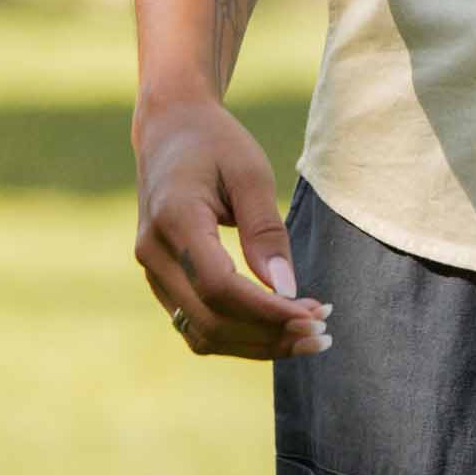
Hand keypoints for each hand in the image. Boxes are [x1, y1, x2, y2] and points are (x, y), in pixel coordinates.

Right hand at [132, 95, 332, 358]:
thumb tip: (287, 288)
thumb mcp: (250, 171)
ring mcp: (151, 271)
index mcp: (174, 219)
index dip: (266, 310)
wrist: (170, 129)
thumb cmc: (216, 143)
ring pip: (201, 333)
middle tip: (324, 333)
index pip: (218, 285)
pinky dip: (238, 334)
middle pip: (210, 319)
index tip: (314, 314)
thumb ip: (265, 230)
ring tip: (309, 337)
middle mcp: (153, 252)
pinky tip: (278, 328)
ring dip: (256, 344)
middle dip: (269, 335)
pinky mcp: (161, 281)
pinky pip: (196, 324)